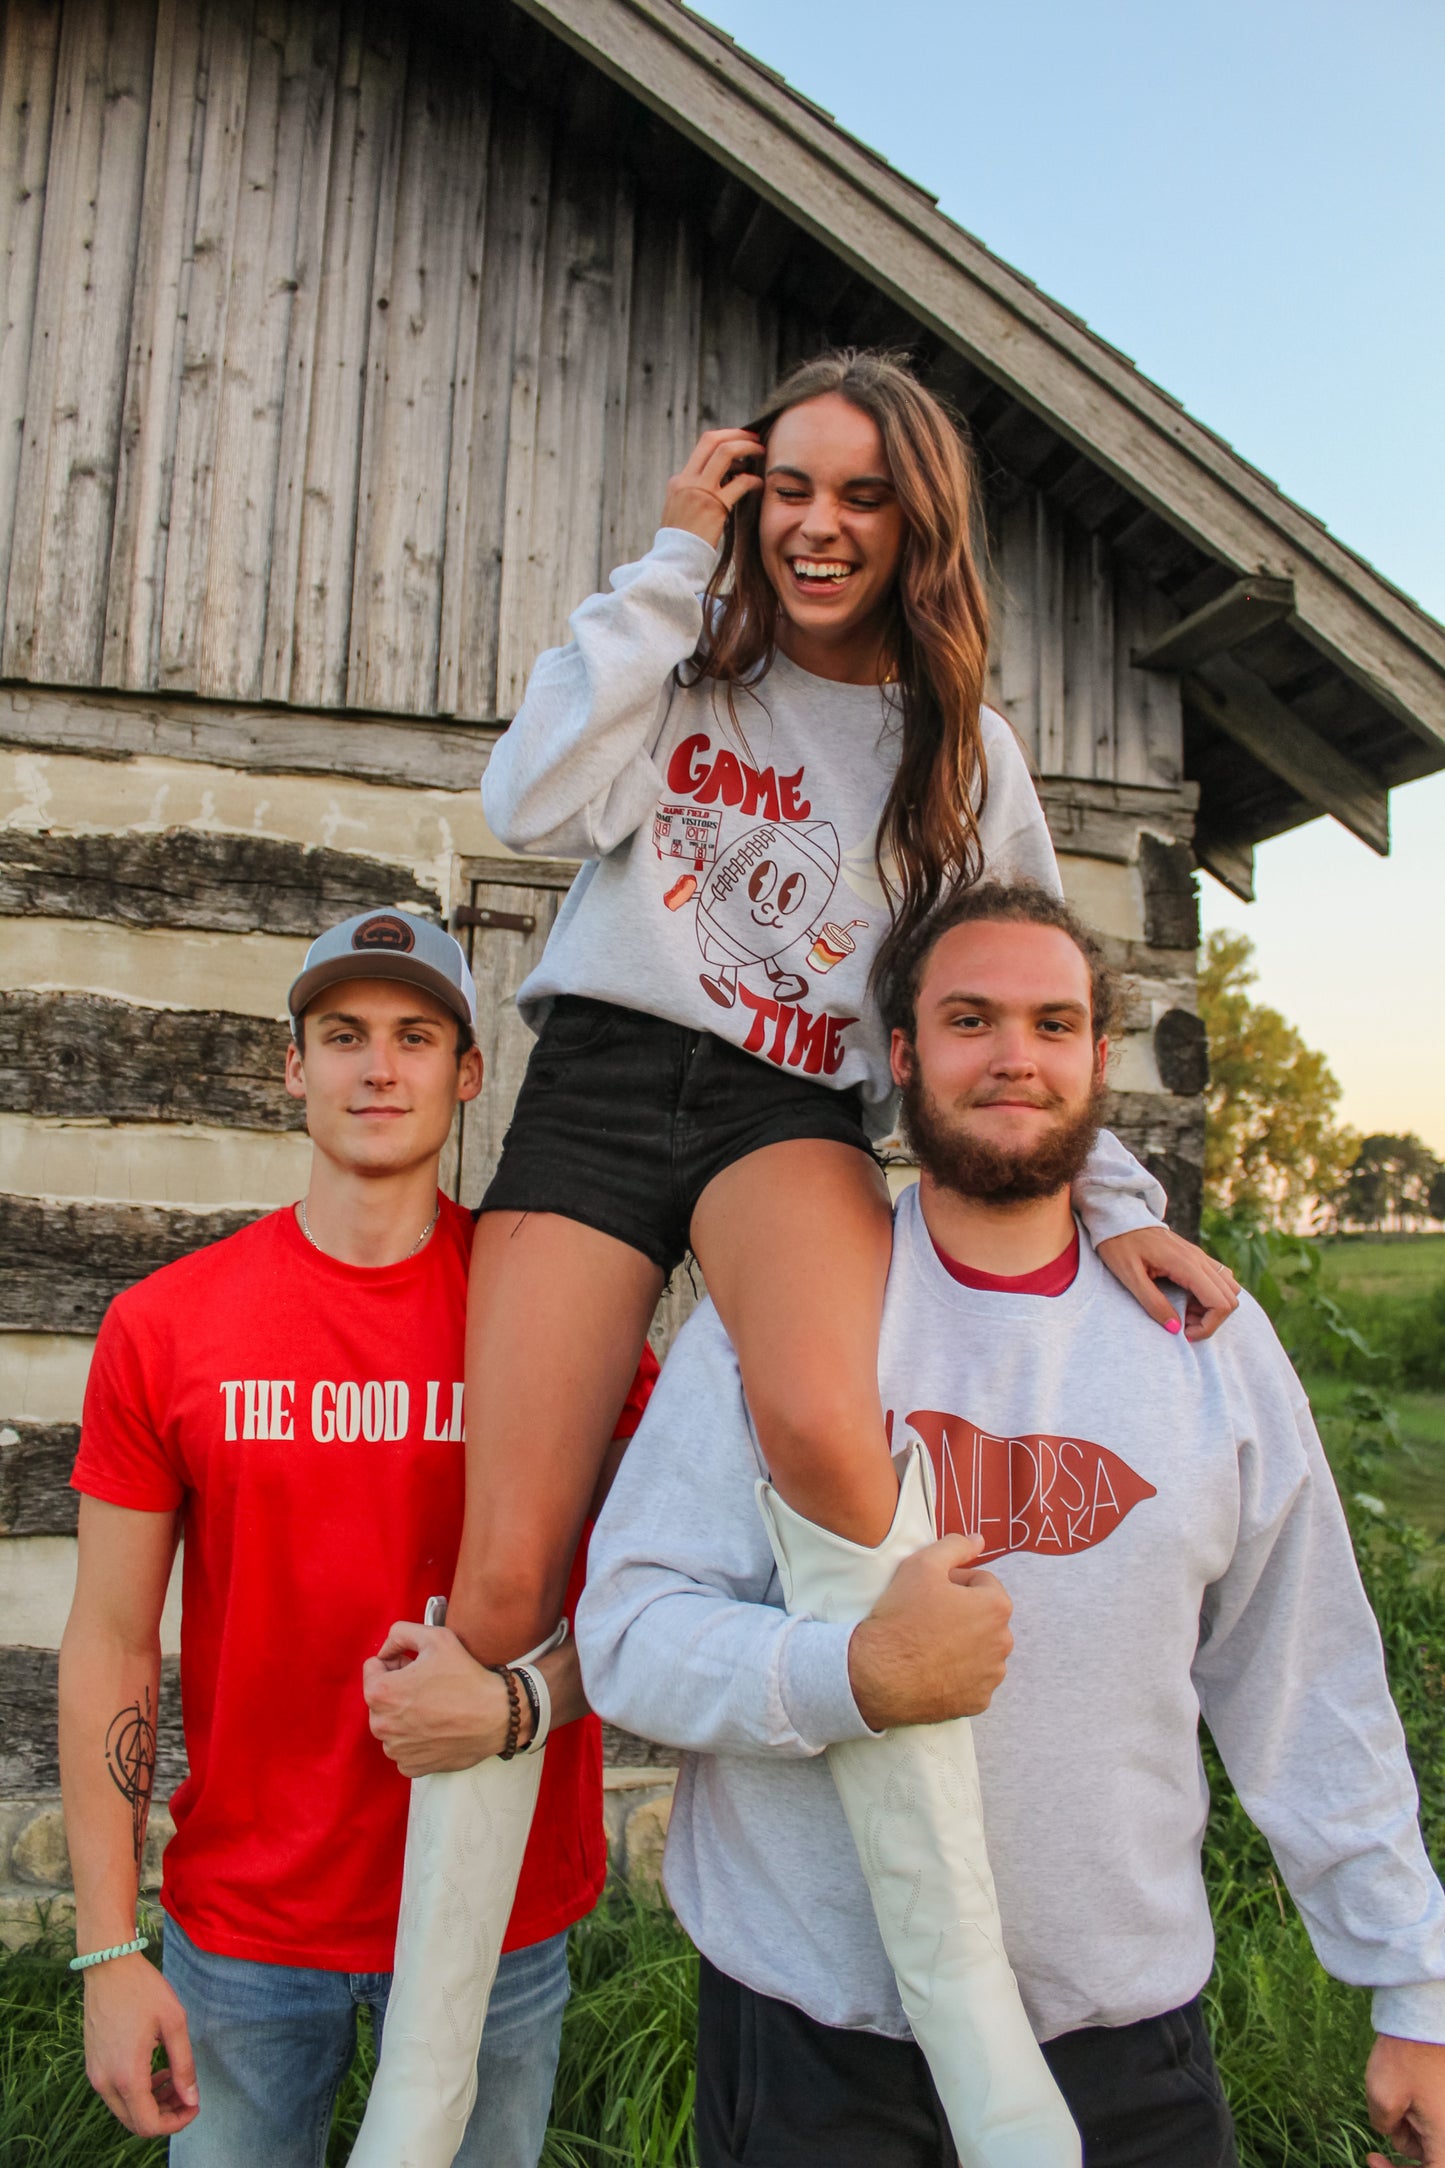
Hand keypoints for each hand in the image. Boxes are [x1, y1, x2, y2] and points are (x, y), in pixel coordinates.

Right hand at [83, 1952, 197, 2136]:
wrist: (109, 1967)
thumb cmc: (144, 1990)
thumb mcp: (174, 2022)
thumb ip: (184, 2065)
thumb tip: (192, 2099)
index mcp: (127, 2075)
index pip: (149, 2124)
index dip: (176, 2123)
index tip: (195, 2104)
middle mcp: (105, 2082)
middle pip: (136, 2122)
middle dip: (166, 2115)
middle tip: (188, 2094)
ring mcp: (96, 2075)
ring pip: (125, 2110)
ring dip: (152, 2104)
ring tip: (175, 2080)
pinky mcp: (93, 2065)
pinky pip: (116, 2094)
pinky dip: (138, 2092)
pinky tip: (157, 2071)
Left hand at [363, 1622, 518, 1776]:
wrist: (496, 1716)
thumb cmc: (466, 1677)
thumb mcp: (435, 1637)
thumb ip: (400, 1633)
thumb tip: (386, 1650)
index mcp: (381, 1693)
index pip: (372, 1668)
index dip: (396, 1662)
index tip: (416, 1666)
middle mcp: (381, 1725)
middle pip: (379, 1698)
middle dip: (398, 1689)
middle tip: (428, 1685)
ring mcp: (395, 1749)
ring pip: (390, 1723)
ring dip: (404, 1714)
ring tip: (434, 1707)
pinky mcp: (409, 1766)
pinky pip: (403, 1747)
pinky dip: (415, 1738)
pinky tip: (436, 1728)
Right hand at [660, 427, 763, 545]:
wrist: (675, 562)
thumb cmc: (684, 541)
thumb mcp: (681, 510)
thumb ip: (696, 492)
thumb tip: (722, 480)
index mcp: (679, 480)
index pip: (704, 445)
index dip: (726, 437)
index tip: (741, 441)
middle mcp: (687, 480)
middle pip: (713, 440)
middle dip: (738, 435)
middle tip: (756, 440)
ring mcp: (700, 492)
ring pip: (726, 452)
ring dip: (748, 448)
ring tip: (761, 454)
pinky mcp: (715, 507)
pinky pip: (740, 483)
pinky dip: (753, 480)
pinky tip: (759, 485)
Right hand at [848, 1536, 1011, 1730]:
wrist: (878, 1674)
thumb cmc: (901, 1617)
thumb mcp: (921, 1565)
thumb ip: (955, 1546)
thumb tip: (979, 1540)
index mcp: (997, 1607)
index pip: (982, 1582)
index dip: (954, 1581)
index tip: (931, 1592)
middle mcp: (1003, 1643)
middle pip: (984, 1616)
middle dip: (963, 1612)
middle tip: (928, 1616)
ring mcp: (992, 1676)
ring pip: (981, 1648)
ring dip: (963, 1643)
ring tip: (929, 1643)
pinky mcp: (978, 1702)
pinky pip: (973, 1679)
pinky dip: (958, 1673)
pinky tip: (933, 1668)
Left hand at [1095, 1224, 1239, 1341]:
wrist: (1117, 1217)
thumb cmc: (1119, 1245)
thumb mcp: (1129, 1277)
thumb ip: (1153, 1303)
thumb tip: (1175, 1329)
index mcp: (1186, 1264)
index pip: (1221, 1303)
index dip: (1208, 1326)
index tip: (1184, 1333)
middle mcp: (1199, 1259)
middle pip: (1231, 1298)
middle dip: (1211, 1320)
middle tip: (1182, 1324)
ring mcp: (1199, 1256)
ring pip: (1229, 1288)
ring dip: (1213, 1307)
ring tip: (1184, 1312)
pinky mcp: (1195, 1255)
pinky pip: (1219, 1278)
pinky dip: (1211, 1295)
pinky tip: (1185, 1299)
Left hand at [1366, 2034, 1444, 2165]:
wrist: (1422, 2017)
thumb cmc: (1406, 2056)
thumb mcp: (1383, 2097)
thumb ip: (1385, 2126)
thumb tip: (1391, 2128)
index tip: (1372, 2158)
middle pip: (1429, 2155)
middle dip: (1405, 2140)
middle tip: (1388, 2116)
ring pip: (1430, 2135)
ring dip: (1410, 2122)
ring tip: (1401, 2089)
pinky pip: (1434, 2117)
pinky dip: (1417, 2108)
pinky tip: (1406, 2085)